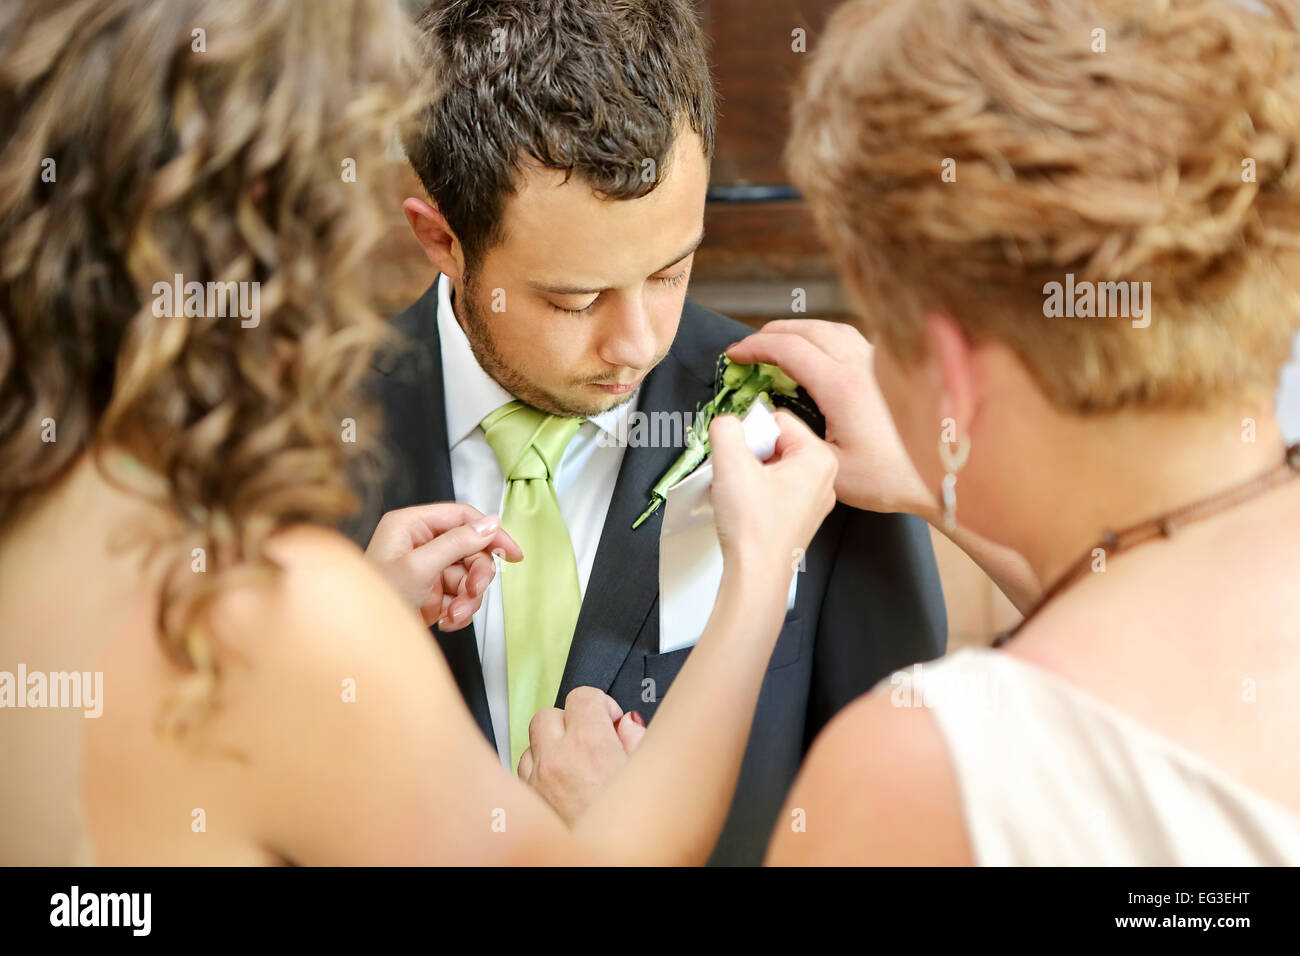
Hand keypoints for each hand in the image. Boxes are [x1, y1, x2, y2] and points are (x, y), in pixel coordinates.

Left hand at [363, 502, 522, 629]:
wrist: (361, 642)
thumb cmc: (374, 600)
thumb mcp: (419, 567)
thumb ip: (458, 542)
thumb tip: (489, 524)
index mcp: (411, 525)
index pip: (462, 517)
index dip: (490, 532)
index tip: (512, 552)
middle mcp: (420, 543)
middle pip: (470, 549)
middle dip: (476, 574)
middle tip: (472, 591)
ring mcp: (427, 569)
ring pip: (469, 576)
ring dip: (468, 598)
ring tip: (452, 614)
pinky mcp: (432, 592)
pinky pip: (461, 595)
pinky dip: (460, 610)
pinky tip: (445, 620)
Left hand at [518, 687, 645, 825]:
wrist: (606, 865)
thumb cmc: (626, 830)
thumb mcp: (645, 774)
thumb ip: (637, 738)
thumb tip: (627, 724)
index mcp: (590, 746)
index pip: (582, 695)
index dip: (599, 704)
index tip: (608, 718)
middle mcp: (556, 759)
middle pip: (549, 713)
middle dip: (570, 722)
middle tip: (590, 739)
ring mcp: (535, 781)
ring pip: (532, 742)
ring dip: (551, 747)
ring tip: (576, 766)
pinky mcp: (525, 801)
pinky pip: (524, 771)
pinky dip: (539, 772)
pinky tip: (560, 786)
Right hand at [708, 408, 837, 581]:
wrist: (756, 575)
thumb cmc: (753, 528)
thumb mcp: (731, 464)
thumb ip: (726, 429)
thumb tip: (726, 422)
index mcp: (819, 458)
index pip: (778, 420)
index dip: (750, 433)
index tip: (738, 456)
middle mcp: (824, 477)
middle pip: (778, 442)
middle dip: (750, 453)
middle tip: (737, 475)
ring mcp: (814, 499)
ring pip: (775, 466)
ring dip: (750, 472)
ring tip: (740, 493)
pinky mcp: (800, 515)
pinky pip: (776, 487)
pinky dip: (757, 490)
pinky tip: (746, 506)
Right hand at [727, 320, 935, 515]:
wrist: (942, 477)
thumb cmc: (891, 479)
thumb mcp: (830, 466)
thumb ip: (795, 437)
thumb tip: (776, 414)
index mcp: (841, 387)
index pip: (788, 349)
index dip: (755, 347)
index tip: (736, 354)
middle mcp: (861, 366)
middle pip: (807, 329)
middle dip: (771, 332)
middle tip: (750, 346)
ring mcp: (878, 364)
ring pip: (831, 328)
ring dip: (799, 331)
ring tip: (779, 343)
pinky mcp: (890, 370)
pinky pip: (850, 338)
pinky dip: (824, 338)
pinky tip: (819, 352)